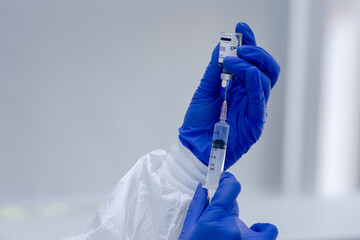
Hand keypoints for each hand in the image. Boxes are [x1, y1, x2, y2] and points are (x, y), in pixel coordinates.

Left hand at [178, 22, 279, 169]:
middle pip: (266, 69)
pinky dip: (255, 82)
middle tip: (241, 47)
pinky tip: (245, 72)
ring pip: (265, 80)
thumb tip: (221, 46)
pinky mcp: (255, 122)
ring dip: (250, 65)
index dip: (250, 44)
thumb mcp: (205, 90)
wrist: (193, 146)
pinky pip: (261, 100)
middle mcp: (250, 96)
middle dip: (256, 52)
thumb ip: (215, 70)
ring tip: (231, 62)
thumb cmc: (198, 122)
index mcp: (239, 87)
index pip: (252, 62)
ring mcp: (254, 108)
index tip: (241, 28)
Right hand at [178, 172, 277, 239]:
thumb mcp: (188, 231)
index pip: (231, 188)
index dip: (228, 181)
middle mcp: (235, 231)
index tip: (225, 180)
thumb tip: (203, 189)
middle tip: (217, 222)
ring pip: (259, 229)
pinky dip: (262, 236)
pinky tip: (250, 239)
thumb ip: (197, 207)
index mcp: (216, 221)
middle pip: (235, 207)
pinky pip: (268, 237)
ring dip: (245, 229)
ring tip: (234, 238)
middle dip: (225, 210)